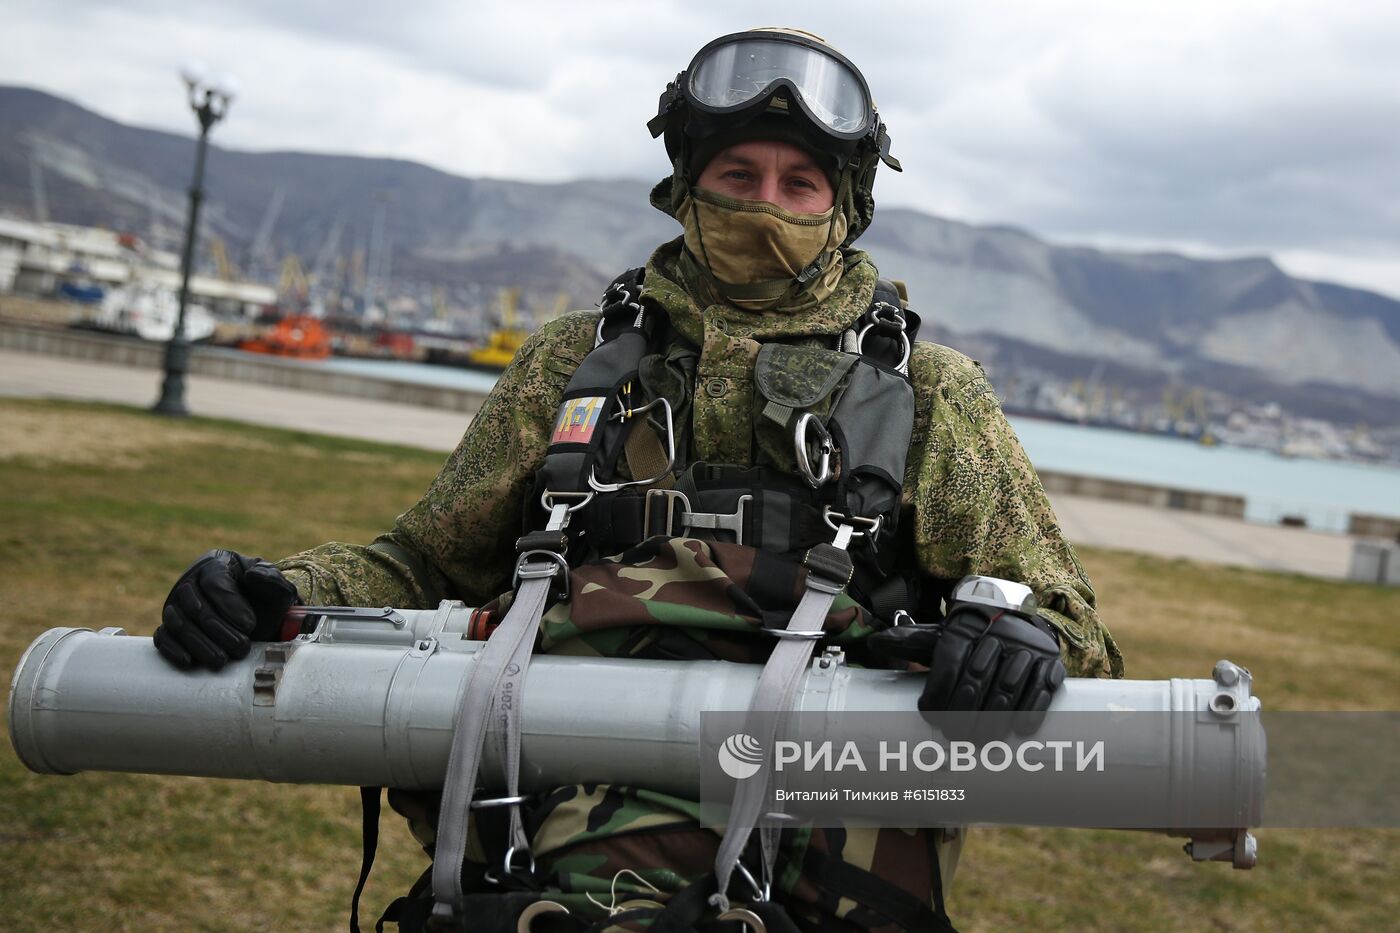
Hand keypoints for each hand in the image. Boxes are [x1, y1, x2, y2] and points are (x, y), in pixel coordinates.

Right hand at [154, 549, 299, 670]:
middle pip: (194, 606)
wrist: (258, 619)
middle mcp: (190, 582)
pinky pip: (163, 636)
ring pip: (178, 623)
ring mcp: (176, 605)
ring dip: (199, 644)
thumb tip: (252, 575)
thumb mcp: (277, 587)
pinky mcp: (169, 626)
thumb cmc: (266, 600)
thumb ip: (271, 579)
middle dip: (218, 630)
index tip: (250, 626)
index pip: (215, 583)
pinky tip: (189, 662)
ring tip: (221, 660)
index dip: (230, 605)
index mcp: (215, 564)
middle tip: (241, 648)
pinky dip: (173, 649)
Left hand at [869, 604, 1065, 734]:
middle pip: (978, 676)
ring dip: (995, 719)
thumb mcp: (940, 635)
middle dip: (964, 712)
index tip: (930, 717)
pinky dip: (1030, 711)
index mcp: (966, 628)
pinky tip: (1018, 731)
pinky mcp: (1051, 662)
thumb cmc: (971, 638)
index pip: (949, 660)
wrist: (1016, 618)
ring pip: (1009, 685)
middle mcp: (997, 634)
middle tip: (954, 738)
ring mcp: (1027, 648)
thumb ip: (910, 641)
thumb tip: (874, 643)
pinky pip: (1042, 688)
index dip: (938, 692)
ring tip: (981, 742)